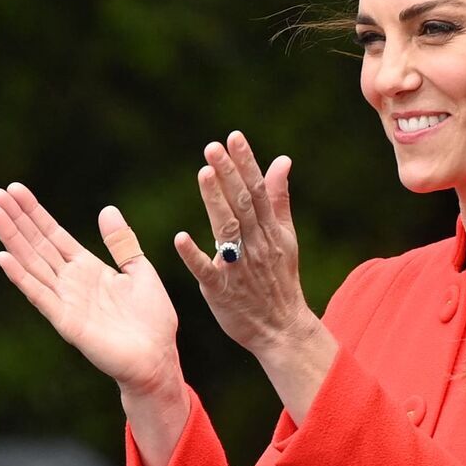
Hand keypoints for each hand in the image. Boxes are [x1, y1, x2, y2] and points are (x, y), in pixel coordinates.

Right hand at [0, 182, 183, 397]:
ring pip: (31, 262)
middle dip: (15, 219)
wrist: (157, 359)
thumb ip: (121, 243)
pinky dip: (20, 276)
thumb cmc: (152, 321)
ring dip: (10, 238)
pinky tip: (3, 257)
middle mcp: (70, 282)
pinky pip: (38, 294)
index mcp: (87, 268)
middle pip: (36, 244)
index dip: (34, 212)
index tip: (15, 190)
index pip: (53, 234)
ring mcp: (64, 300)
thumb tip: (107, 209)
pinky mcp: (65, 321)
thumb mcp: (140, 271)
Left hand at [172, 132, 317, 357]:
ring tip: (203, 173)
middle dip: (228, 174)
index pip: (257, 190)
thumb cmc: (278, 280)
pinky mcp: (222, 290)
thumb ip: (278, 199)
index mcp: (270, 230)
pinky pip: (207, 271)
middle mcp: (256, 244)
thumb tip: (281, 160)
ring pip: (227, 230)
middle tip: (212, 146)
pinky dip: (194, 255)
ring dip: (215, 201)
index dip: (246, 163)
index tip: (233, 137)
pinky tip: (180, 237)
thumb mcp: (285, 238)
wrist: (281, 328)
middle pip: (242, 204)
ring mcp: (239, 267)